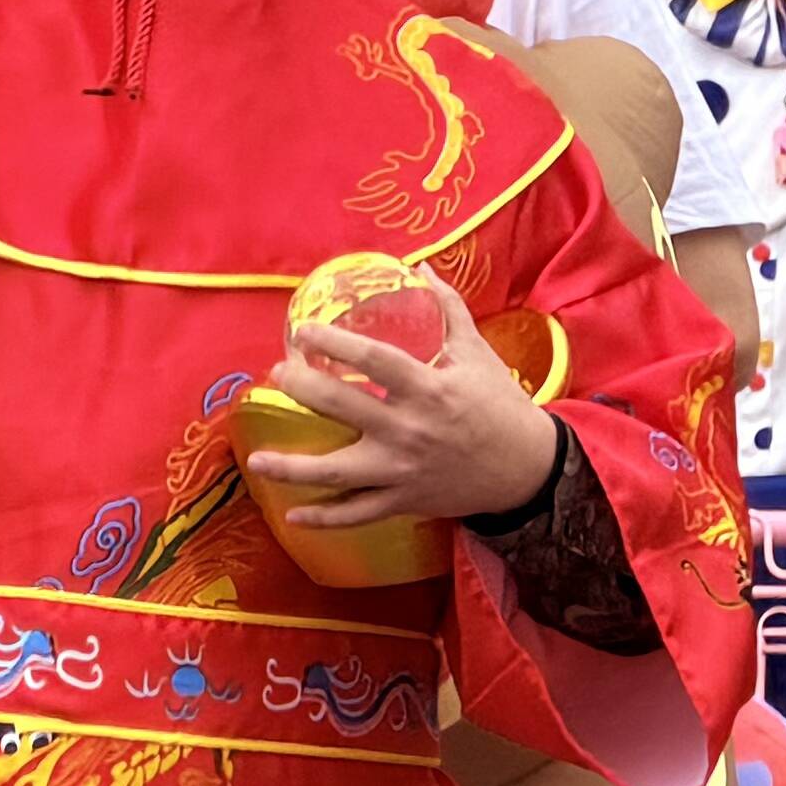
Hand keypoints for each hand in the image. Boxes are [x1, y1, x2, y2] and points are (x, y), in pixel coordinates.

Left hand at [246, 313, 559, 536]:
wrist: (527, 469)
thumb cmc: (500, 404)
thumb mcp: (478, 351)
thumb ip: (447, 307)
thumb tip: (419, 266)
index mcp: (429, 388)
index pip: (373, 360)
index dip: (334, 342)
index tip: (303, 330)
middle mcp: (410, 430)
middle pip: (343, 408)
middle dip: (303, 389)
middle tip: (278, 374)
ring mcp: (403, 470)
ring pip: (338, 473)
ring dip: (293, 467)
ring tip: (257, 458)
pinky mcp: (404, 500)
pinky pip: (357, 514)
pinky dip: (324, 519)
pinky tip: (292, 514)